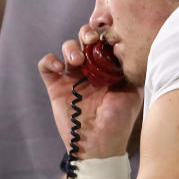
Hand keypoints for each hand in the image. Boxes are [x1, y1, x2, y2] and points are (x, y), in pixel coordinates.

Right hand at [38, 25, 142, 158]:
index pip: (105, 41)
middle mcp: (90, 68)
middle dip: (87, 33)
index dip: (105, 33)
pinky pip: (46, 65)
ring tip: (76, 60)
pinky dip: (50, 61)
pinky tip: (59, 67)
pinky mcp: (55, 86)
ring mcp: (71, 76)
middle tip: (90, 40)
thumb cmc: (119, 121)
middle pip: (84, 38)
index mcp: (108, 67)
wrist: (100, 146)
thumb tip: (122, 46)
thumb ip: (128, 70)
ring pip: (66, 47)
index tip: (109, 36)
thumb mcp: (132, 94)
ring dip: (70, 47)